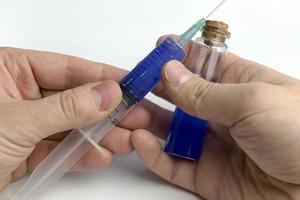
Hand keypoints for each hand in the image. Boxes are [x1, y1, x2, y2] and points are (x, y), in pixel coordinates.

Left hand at [0, 47, 162, 189]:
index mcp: (11, 71)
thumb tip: (108, 93)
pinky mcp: (27, 151)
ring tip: (128, 140)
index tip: (132, 83)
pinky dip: (80, 154)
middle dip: (109, 109)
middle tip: (138, 115)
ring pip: (72, 125)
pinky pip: (60, 149)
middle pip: (76, 98)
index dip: (103, 75)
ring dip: (101, 134)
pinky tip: (101, 155)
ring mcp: (27, 124)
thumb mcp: (16, 120)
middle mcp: (21, 94)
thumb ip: (66, 107)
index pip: (68, 68)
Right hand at [131, 39, 299, 198]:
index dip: (178, 56)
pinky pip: (173, 163)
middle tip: (130, 85)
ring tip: (127, 114)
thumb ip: (205, 91)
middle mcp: (223, 112)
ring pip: (171, 130)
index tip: (155, 52)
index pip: (201, 64)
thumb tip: (171, 71)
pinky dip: (154, 153)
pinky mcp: (207, 174)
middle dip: (154, 89)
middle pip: (180, 97)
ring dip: (147, 122)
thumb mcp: (251, 101)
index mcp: (240, 84)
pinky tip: (141, 141)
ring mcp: (213, 144)